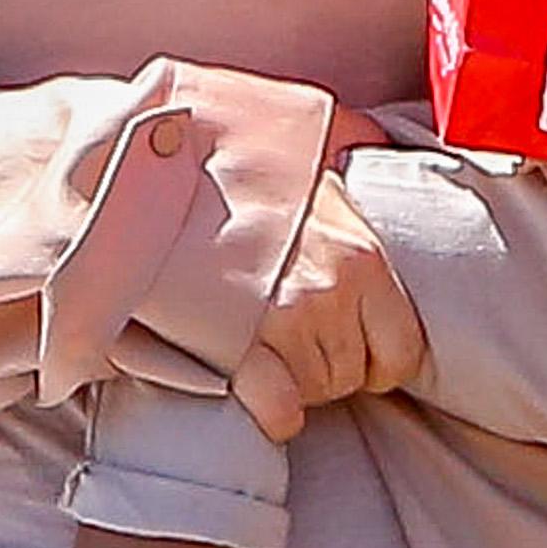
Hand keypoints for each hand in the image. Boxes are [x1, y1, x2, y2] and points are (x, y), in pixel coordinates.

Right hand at [230, 136, 427, 443]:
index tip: (351, 343)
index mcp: (361, 253)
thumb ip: (344, 149)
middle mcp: (333, 293)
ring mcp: (288, 325)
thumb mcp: (300, 149)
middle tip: (294, 338)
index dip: (376, 355)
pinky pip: (280, 411)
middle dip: (327, 364)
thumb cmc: (226, 166)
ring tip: (265, 345)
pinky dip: (272, 411)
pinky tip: (257, 392)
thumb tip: (374, 136)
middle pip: (353, 373)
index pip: (403, 348)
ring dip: (294, 381)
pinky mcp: (240, 351)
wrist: (142, 179)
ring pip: (315, 391)